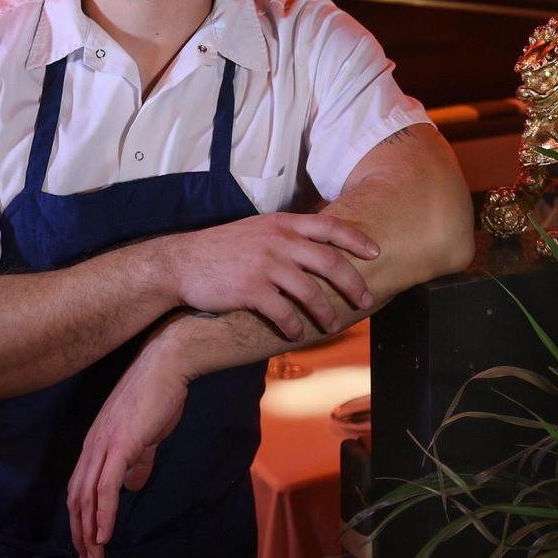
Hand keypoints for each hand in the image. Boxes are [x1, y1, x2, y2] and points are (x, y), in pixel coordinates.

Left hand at [67, 335, 187, 557]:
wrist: (167, 364)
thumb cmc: (159, 395)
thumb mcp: (146, 433)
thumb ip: (137, 460)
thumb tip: (132, 485)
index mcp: (96, 442)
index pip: (79, 487)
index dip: (81, 518)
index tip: (88, 543)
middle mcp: (93, 445)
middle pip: (77, 498)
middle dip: (80, 533)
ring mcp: (104, 444)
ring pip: (87, 497)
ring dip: (89, 531)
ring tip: (94, 557)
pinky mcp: (120, 444)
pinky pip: (106, 487)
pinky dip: (103, 513)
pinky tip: (105, 535)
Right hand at [161, 212, 379, 338]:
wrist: (182, 262)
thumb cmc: (222, 248)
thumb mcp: (257, 229)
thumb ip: (286, 234)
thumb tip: (317, 245)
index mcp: (282, 223)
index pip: (330, 226)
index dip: (357, 239)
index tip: (375, 253)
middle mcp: (278, 240)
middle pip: (330, 261)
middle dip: (353, 283)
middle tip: (365, 300)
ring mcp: (265, 264)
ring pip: (311, 291)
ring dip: (326, 312)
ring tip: (333, 325)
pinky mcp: (250, 289)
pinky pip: (284, 312)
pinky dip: (295, 326)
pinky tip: (297, 334)